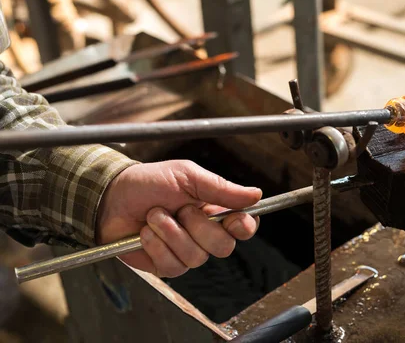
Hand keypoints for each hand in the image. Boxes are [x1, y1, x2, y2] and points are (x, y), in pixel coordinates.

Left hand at [96, 160, 261, 277]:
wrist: (111, 198)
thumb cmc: (149, 182)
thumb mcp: (187, 176)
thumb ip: (221, 188)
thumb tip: (256, 194)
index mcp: (214, 210)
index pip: (243, 227)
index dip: (244, 227)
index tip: (235, 220)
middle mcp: (203, 233)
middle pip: (223, 246)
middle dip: (198, 226)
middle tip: (180, 209)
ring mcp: (184, 251)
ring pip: (196, 257)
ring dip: (171, 233)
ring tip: (154, 215)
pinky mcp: (165, 265)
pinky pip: (173, 266)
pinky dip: (156, 245)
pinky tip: (145, 233)